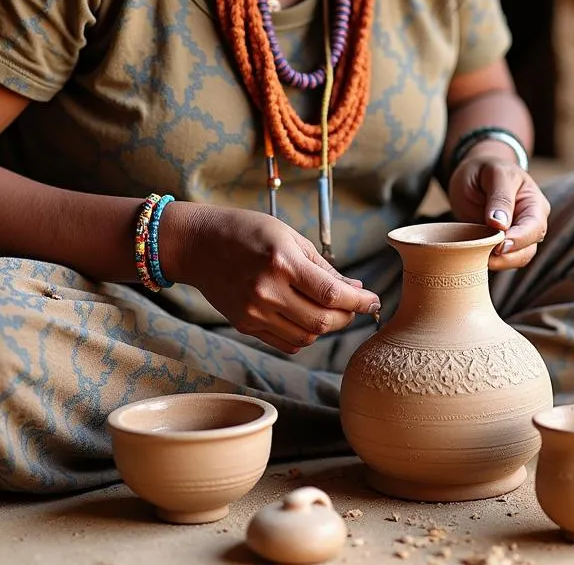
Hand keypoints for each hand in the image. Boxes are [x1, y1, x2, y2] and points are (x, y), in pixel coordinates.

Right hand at [176, 204, 380, 354]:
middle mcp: (268, 291)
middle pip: (323, 321)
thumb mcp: (288, 236)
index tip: (375, 301)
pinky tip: (308, 318)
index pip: (331, 294)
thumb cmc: (247, 231)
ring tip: (333, 310)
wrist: (198, 244)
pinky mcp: (245, 324)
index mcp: (282, 262)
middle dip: (347, 317)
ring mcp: (254, 311)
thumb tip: (355, 289)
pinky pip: (286, 342)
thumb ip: (322, 266)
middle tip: (356, 306)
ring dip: (328, 327)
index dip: (359, 302)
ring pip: (307, 336)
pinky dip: (305, 336)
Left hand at [447, 148, 549, 270]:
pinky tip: (477, 256)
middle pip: (529, 248)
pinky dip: (492, 262)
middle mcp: (531, 222)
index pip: (534, 227)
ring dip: (499, 263)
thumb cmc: (485, 170)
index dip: (518, 239)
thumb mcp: (493, 174)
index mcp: (534, 203)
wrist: (475, 173)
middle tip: (484, 256)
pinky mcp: (503, 243)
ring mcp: (518, 235)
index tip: (499, 245)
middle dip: (508, 256)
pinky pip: (503, 260)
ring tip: (478, 257)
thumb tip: (500, 224)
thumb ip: (499, 197)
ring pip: (518, 259)